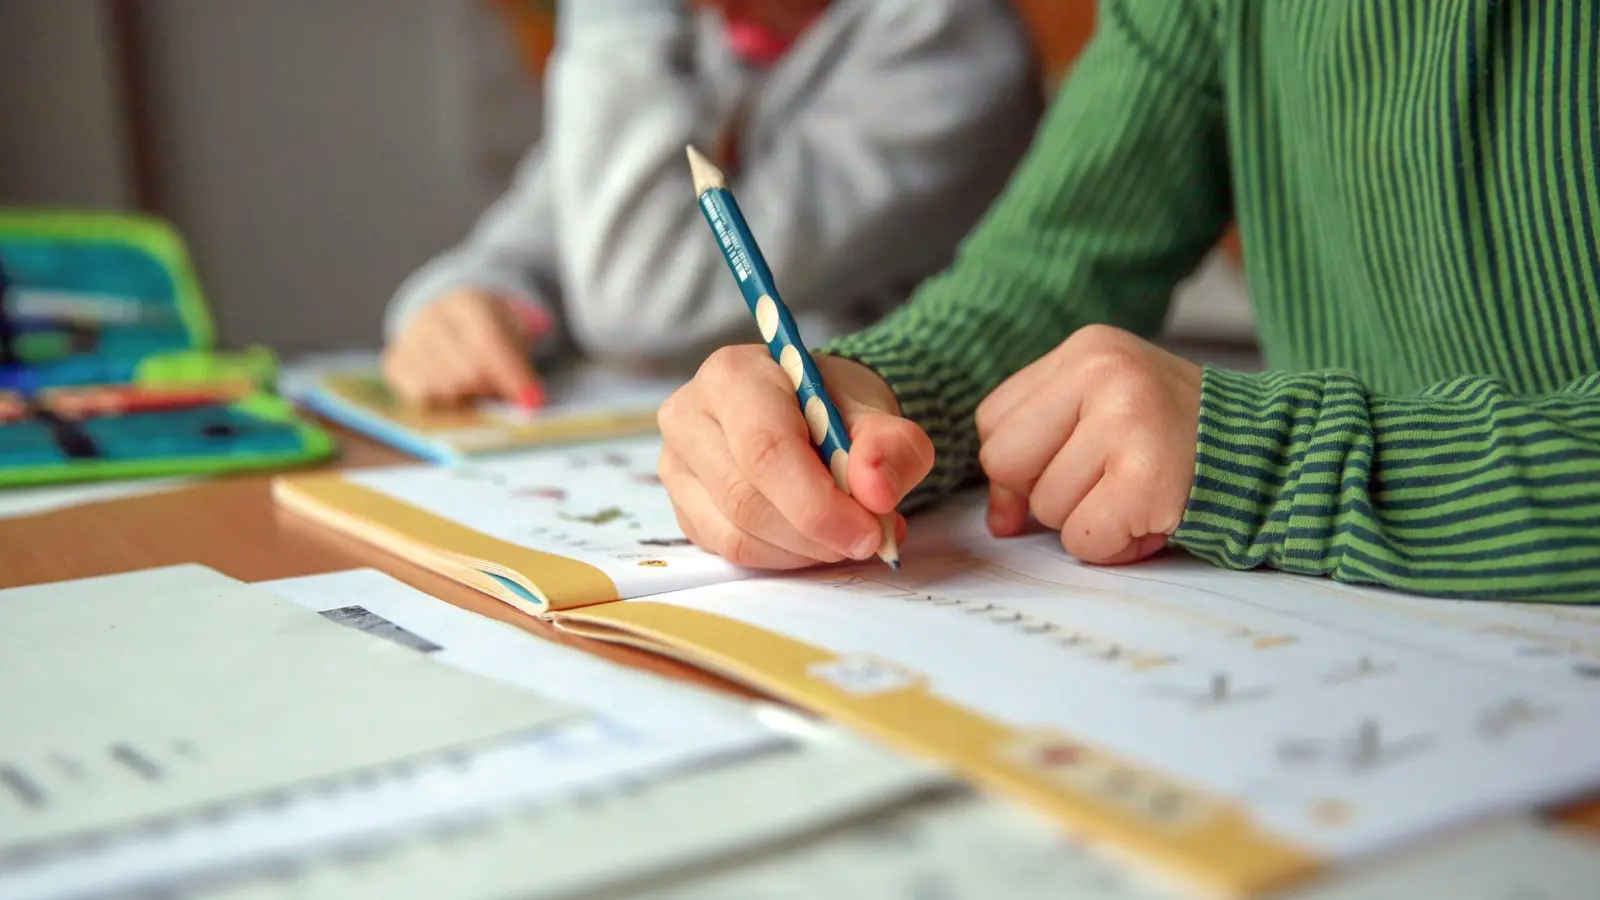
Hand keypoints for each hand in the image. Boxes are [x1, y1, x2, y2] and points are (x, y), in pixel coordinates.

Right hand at [382, 288, 548, 408]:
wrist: (448, 318)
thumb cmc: (490, 325)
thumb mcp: (516, 319)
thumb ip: (532, 326)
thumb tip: (542, 325)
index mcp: (465, 301)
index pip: (488, 342)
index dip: (513, 375)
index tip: (533, 401)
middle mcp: (430, 317)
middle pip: (466, 372)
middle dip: (493, 389)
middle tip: (505, 391)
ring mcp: (408, 340)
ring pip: (443, 388)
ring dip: (470, 398)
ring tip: (479, 387)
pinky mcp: (394, 363)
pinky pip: (421, 398)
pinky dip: (445, 403)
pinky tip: (457, 393)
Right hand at [658, 345, 933, 568]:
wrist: (806, 409)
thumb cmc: (833, 406)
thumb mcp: (877, 413)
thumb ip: (891, 446)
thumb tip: (876, 493)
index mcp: (734, 376)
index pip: (766, 450)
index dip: (818, 504)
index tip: (868, 532)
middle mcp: (690, 417)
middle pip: (747, 499)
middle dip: (815, 534)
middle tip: (865, 540)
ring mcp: (677, 466)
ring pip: (737, 534)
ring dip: (802, 551)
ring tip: (843, 535)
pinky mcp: (682, 507)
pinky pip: (730, 551)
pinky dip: (782, 557)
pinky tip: (811, 540)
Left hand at [977, 325, 1202, 564]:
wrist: (1277, 456)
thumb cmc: (1175, 441)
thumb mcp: (1102, 415)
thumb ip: (1037, 451)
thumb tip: (998, 519)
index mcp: (1087, 349)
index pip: (992, 420)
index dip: (1020, 461)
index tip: (1071, 465)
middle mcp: (1104, 371)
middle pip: (1005, 460)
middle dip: (1045, 490)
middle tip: (1107, 481)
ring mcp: (1127, 420)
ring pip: (1044, 506)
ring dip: (1087, 518)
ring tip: (1138, 493)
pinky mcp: (1147, 476)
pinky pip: (1083, 537)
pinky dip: (1112, 545)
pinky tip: (1150, 516)